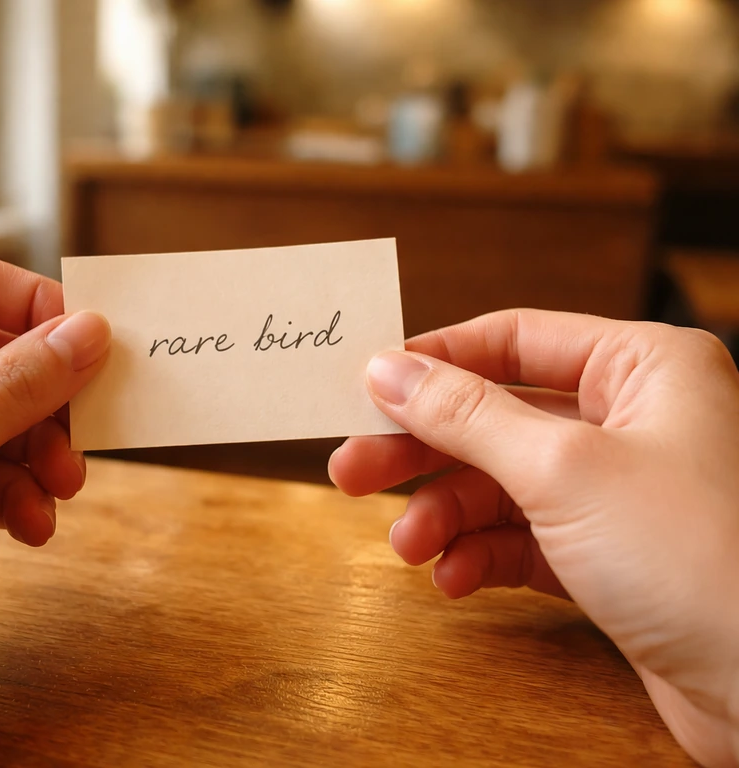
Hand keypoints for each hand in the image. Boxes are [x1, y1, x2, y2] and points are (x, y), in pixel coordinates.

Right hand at [329, 310, 738, 766]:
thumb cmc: (702, 559)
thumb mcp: (562, 468)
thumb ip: (466, 415)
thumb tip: (387, 369)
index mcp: (643, 368)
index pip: (513, 340)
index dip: (435, 362)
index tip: (366, 387)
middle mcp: (634, 420)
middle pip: (496, 417)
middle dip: (423, 450)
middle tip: (351, 471)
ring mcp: (622, 491)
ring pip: (502, 484)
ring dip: (446, 514)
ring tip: (408, 547)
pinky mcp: (610, 556)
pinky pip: (524, 538)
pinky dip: (481, 555)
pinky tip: (454, 578)